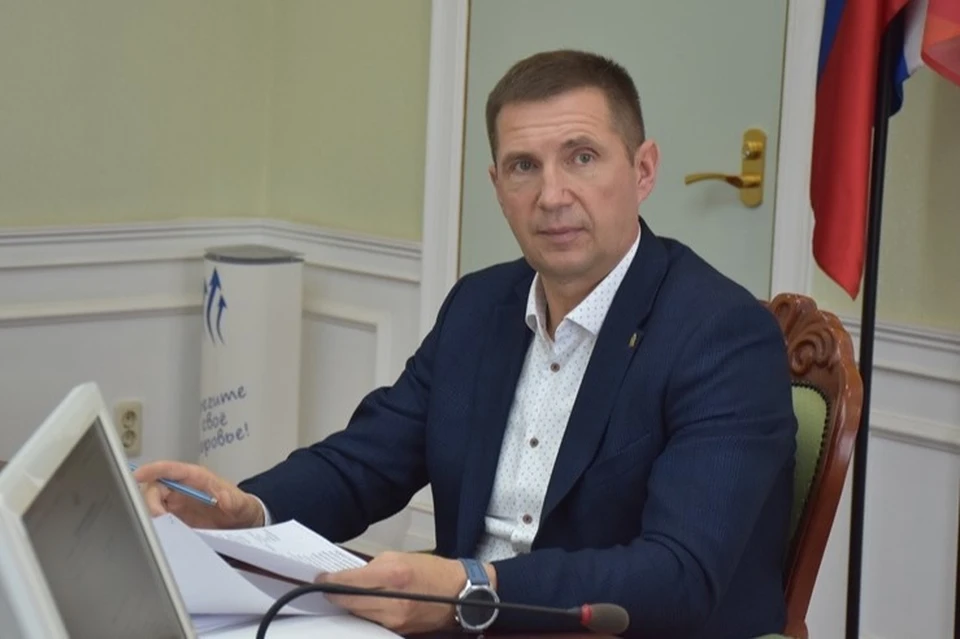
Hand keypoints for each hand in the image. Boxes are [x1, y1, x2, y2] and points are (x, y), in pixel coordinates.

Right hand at [132, 460, 263, 528]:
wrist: (242, 522)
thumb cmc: (239, 506)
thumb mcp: (240, 502)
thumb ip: (232, 500)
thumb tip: (224, 500)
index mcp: (196, 478)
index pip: (170, 469)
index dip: (153, 470)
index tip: (139, 475)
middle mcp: (182, 489)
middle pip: (155, 488)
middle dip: (150, 500)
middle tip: (158, 517)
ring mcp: (176, 504)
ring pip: (152, 504)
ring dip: (150, 514)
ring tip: (158, 527)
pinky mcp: (174, 519)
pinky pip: (158, 520)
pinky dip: (155, 526)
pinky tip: (161, 534)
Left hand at [316, 551, 496, 634]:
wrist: (459, 593)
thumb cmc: (431, 570)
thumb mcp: (400, 557)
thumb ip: (373, 566)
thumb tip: (351, 575)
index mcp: (392, 575)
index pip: (349, 582)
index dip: (330, 581)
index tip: (321, 578)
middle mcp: (391, 601)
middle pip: (348, 602)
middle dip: (334, 595)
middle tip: (326, 588)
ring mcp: (394, 620)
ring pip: (358, 615)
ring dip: (348, 606)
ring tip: (343, 596)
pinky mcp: (398, 631)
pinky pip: (371, 623)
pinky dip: (363, 614)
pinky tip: (360, 606)